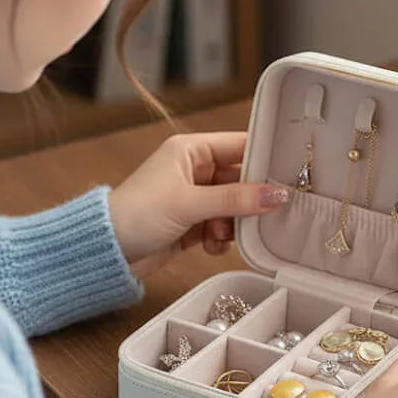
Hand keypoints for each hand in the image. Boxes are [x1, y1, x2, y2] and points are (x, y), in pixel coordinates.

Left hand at [108, 132, 289, 277]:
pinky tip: (212, 247)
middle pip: (240, 180)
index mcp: (191, 150)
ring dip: (234, 224)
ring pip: (233, 207)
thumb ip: (236, 200)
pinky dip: (221, 238)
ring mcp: (193, 197)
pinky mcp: (190, 224)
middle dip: (250, 201)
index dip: (265, 159)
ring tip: (222, 235)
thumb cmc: (138, 214)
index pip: (240, 146)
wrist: (106, 251)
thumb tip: (277, 195)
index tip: (290, 175)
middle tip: (265, 215)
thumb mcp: (190, 203)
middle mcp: (193, 170)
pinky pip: (220, 226)